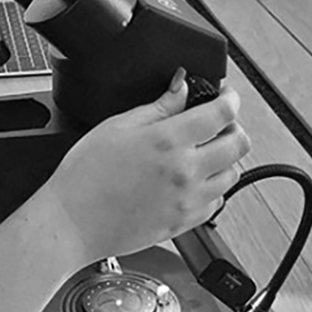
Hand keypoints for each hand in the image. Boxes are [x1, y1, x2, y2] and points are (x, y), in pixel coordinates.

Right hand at [41, 71, 249, 265]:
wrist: (72, 222)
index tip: (226, 95)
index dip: (229, 98)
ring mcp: (188, 200)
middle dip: (233, 127)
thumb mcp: (117, 127)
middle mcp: (186, 171)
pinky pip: (217, 203)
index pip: (221, 113)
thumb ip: (157, 106)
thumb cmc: (84, 177)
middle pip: (238, 144)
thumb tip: (180, 88)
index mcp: (168, 141)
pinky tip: (193, 181)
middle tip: (218, 122)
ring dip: (225, 159)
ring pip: (232, 175)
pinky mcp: (184, 223)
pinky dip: (213, 189)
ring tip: (204, 152)